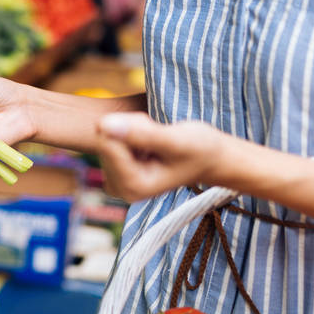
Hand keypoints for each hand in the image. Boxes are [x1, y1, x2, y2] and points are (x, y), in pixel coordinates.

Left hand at [95, 113, 226, 200]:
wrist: (211, 158)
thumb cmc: (199, 150)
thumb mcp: (175, 140)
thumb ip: (141, 135)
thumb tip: (102, 124)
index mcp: (132, 187)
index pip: (107, 142)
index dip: (132, 126)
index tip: (157, 133)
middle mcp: (119, 188)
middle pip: (105, 139)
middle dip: (131, 128)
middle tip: (158, 136)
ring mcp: (115, 181)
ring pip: (107, 135)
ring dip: (132, 129)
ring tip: (157, 140)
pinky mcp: (115, 171)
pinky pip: (110, 138)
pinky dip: (129, 132)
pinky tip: (150, 143)